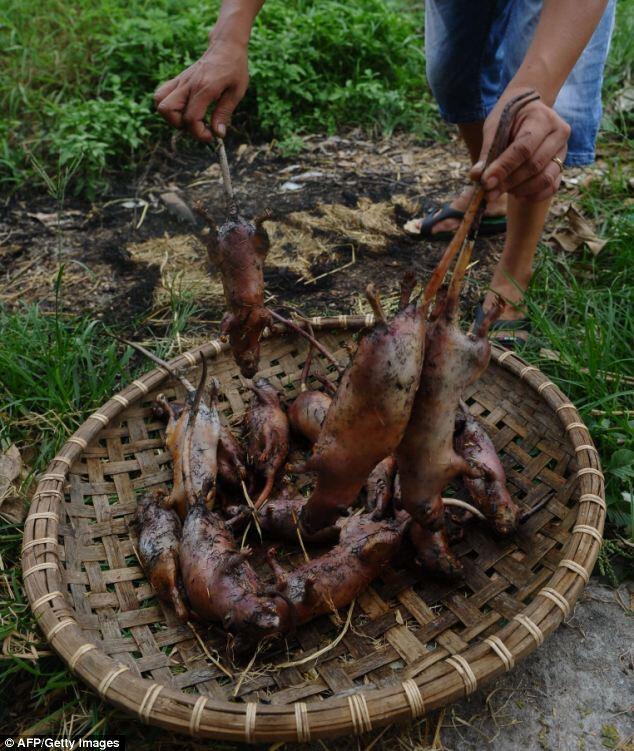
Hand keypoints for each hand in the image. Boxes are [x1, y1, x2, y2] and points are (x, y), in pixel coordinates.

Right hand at [154, 40, 248, 141]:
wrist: (226, 46)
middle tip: (198, 125)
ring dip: (170, 116)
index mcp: (204, 88)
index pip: (190, 118)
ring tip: (188, 117)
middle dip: (181, 125)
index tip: (210, 135)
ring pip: (159, 101)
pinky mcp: (178, 80)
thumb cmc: (234, 68)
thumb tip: (218, 134)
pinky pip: (161, 93)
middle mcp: (188, 84)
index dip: (199, 133)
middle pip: (167, 110)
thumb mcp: (236, 92)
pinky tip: (184, 108)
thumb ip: (224, 113)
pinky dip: (168, 105)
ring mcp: (181, 81)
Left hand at [471, 88, 570, 202]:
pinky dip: (534, 196)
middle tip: (489, 193)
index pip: (523, 148)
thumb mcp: (495, 126)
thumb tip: (476, 176)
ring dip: (520, 190)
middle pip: (534, 165)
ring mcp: (563, 150)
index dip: (504, 168)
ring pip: (545, 178)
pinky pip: (552, 186)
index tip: (486, 182)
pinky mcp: (562, 164)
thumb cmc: (509, 116)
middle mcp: (558, 133)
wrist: (528, 110)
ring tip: (501, 190)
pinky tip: (517, 196)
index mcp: (542, 118)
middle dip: (509, 182)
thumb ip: (488, 151)